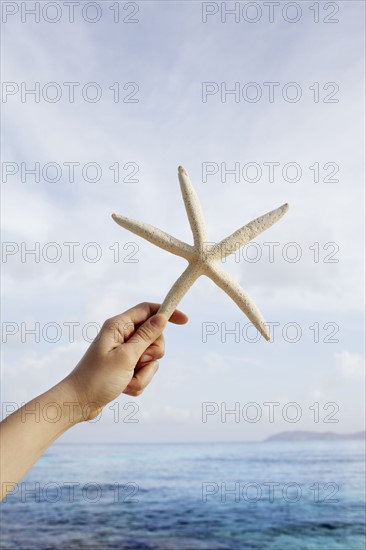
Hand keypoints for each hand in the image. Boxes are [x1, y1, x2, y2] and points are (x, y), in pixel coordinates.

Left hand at [62, 302, 187, 420]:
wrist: (78, 403)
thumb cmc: (97, 378)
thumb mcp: (126, 356)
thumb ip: (146, 336)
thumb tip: (161, 318)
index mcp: (118, 326)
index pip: (148, 310)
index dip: (167, 313)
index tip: (185, 321)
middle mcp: (121, 336)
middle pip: (154, 337)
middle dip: (151, 355)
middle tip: (136, 363)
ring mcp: (123, 352)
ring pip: (151, 358)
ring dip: (143, 373)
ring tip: (126, 380)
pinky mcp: (124, 367)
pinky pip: (144, 372)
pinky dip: (138, 382)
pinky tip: (123, 388)